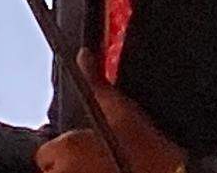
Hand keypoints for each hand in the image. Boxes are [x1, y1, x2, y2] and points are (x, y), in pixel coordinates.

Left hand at [34, 48, 185, 172]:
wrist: (170, 170)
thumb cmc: (144, 144)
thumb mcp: (117, 106)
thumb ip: (94, 81)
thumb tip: (84, 56)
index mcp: (67, 148)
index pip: (45, 153)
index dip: (63, 148)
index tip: (83, 145)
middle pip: (53, 170)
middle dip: (69, 165)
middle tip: (96, 157)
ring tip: (103, 167)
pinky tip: (107, 171)